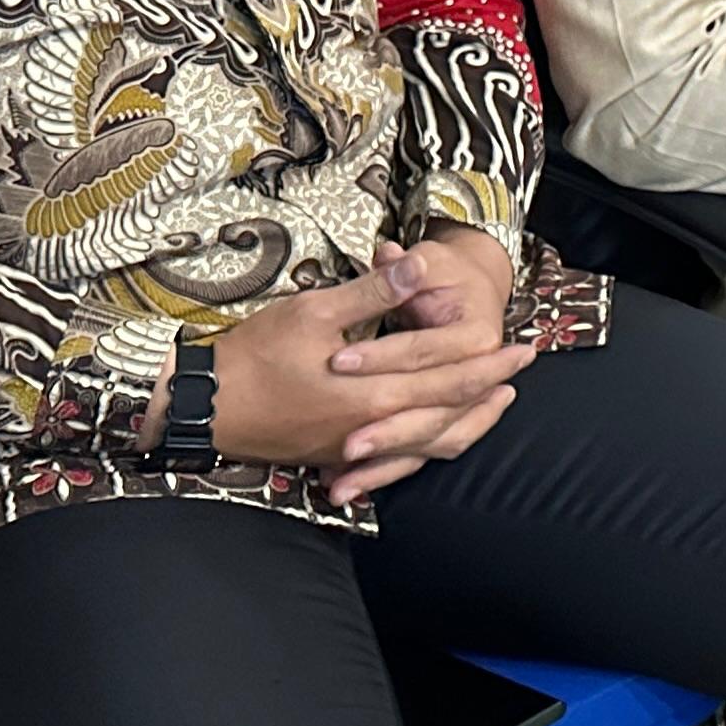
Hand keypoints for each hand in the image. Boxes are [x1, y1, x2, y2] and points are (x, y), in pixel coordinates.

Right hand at [207, 243, 536, 501]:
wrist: (202, 406)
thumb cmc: (254, 355)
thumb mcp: (313, 311)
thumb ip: (373, 293)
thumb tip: (419, 265)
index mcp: (374, 395)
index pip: (451, 381)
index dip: (491, 364)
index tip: (523, 347)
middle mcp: (372, 430)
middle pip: (450, 417)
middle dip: (490, 391)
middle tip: (521, 368)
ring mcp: (353, 447)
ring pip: (428, 445)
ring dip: (466, 420)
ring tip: (493, 401)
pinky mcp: (335, 455)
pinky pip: (397, 459)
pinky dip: (428, 443)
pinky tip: (436, 431)